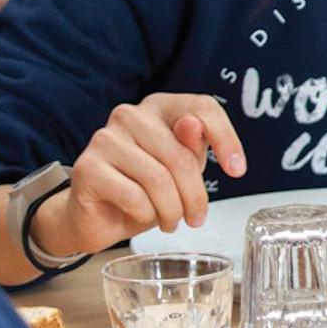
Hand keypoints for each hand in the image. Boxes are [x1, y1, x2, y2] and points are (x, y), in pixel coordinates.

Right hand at [36, 94, 245, 257]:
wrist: (95, 217)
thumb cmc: (141, 189)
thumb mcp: (179, 170)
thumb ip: (193, 147)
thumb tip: (193, 126)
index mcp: (158, 106)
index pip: (202, 108)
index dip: (226, 138)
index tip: (237, 170)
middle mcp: (130, 115)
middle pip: (182, 155)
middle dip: (195, 195)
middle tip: (196, 217)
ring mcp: (105, 138)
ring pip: (158, 179)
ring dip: (172, 210)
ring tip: (171, 221)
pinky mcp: (88, 168)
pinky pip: (134, 196)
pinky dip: (145, 214)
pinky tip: (142, 216)